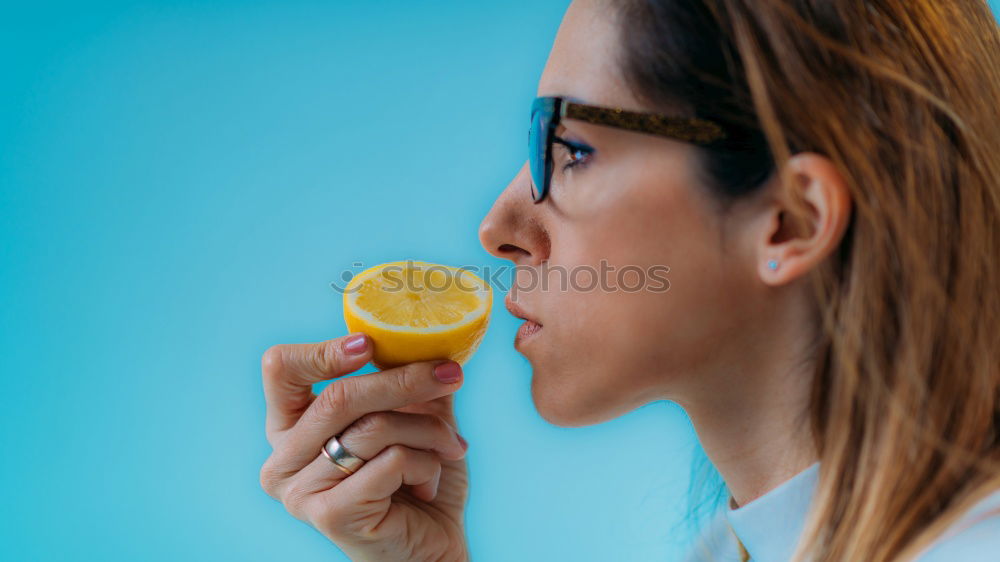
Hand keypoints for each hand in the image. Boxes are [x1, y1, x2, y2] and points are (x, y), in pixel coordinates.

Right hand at [259, 333, 469, 561]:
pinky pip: (390, 462)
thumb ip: (404, 379)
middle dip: (405, 381)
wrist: (432, 546)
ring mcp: (300, 491)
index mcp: (289, 427)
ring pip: (373, 428)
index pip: (281, 369)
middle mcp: (283, 459)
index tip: (369, 345)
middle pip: (338, 396)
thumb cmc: (415, 481)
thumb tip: (423, 333)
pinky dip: (425, 465)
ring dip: (428, 431)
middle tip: (451, 374)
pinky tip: (429, 483)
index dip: (323, 351)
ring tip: (451, 445)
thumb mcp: (411, 418)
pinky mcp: (330, 514)